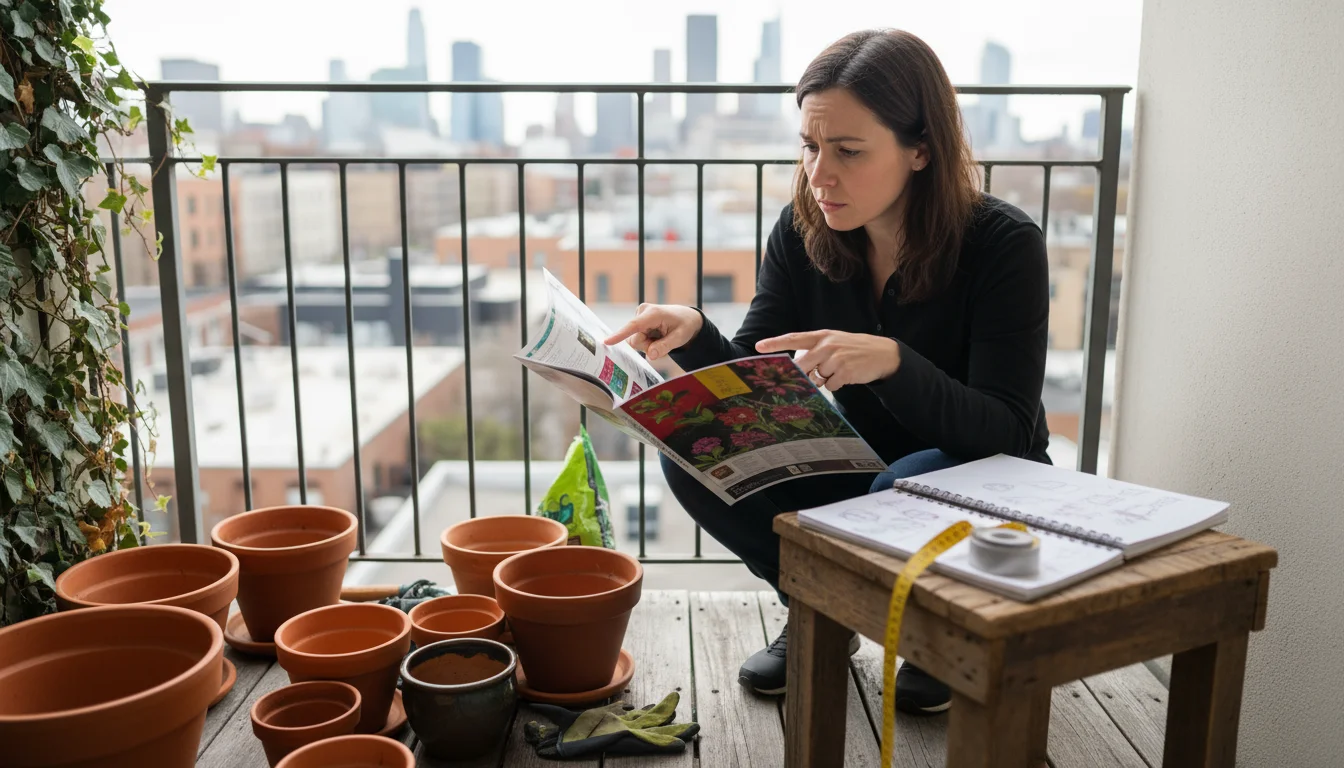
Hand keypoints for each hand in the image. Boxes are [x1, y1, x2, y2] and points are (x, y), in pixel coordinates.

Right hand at [604, 304, 703, 360]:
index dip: (620, 335)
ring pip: (636, 341)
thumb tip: (650, 355)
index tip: (606, 342)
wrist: (686, 317)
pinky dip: (648, 342)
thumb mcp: (680, 337)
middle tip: (663, 342)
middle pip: (635, 340)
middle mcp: (642, 312)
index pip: (633, 326)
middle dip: (648, 346)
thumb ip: (665, 346)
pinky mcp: (637, 322)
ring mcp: (639, 317)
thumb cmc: (684, 325)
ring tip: (661, 337)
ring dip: (649, 344)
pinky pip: (637, 339)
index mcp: (653, 313)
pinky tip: (657, 336)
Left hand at [755, 330, 900, 389]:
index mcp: (822, 336)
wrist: (882, 353)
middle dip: (802, 375)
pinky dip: (837, 385)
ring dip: (825, 379)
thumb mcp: (834, 342)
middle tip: (810, 376)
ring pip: (817, 378)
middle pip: (802, 365)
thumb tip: (797, 368)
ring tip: (839, 370)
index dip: (775, 343)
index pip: (794, 339)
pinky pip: (831, 386)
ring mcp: (836, 358)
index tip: (758, 347)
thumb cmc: (853, 349)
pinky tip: (847, 376)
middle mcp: (827, 345)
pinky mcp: (845, 371)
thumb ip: (815, 350)